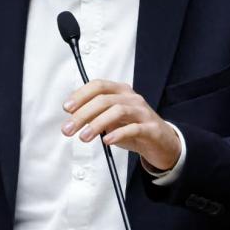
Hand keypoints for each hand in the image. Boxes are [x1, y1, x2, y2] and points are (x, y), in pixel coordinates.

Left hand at [61, 80, 179, 171]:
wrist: (162, 143)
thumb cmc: (134, 129)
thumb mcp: (111, 120)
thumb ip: (95, 116)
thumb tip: (73, 117)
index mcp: (121, 91)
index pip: (98, 86)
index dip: (81, 95)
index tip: (67, 108)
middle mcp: (132, 98)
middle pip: (104, 99)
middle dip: (82, 114)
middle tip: (69, 128)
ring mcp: (143, 113)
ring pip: (117, 111)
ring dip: (97, 124)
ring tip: (84, 137)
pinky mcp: (151, 129)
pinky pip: (134, 128)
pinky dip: (118, 133)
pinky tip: (106, 140)